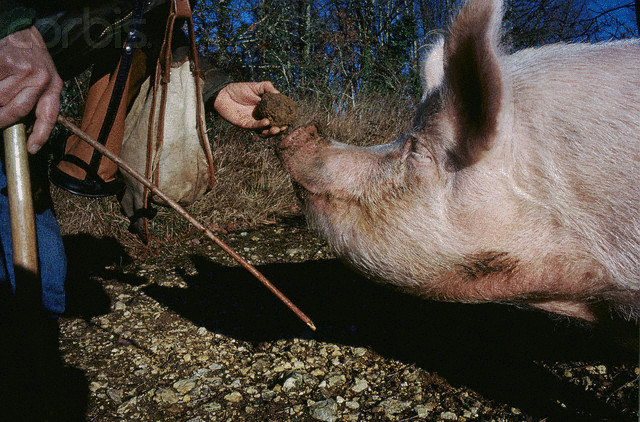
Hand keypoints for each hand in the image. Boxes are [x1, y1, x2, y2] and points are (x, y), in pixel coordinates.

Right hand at [0, 26, 62, 153]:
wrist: (19, 29)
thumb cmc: (29, 58)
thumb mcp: (42, 78)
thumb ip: (35, 100)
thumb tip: (22, 127)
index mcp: (53, 85)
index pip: (50, 114)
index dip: (41, 134)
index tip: (33, 149)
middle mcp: (41, 78)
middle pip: (17, 110)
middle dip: (1, 120)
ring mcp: (21, 69)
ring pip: (0, 99)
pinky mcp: (2, 61)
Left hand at [214, 81, 286, 135]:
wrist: (223, 94)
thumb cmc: (239, 89)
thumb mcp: (256, 86)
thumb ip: (267, 87)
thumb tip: (279, 93)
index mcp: (265, 110)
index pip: (277, 117)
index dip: (284, 119)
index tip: (290, 118)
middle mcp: (260, 118)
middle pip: (272, 127)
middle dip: (279, 129)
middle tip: (284, 126)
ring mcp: (253, 122)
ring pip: (264, 131)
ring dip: (271, 131)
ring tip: (277, 128)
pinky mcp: (245, 124)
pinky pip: (255, 127)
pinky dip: (261, 125)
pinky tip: (266, 122)